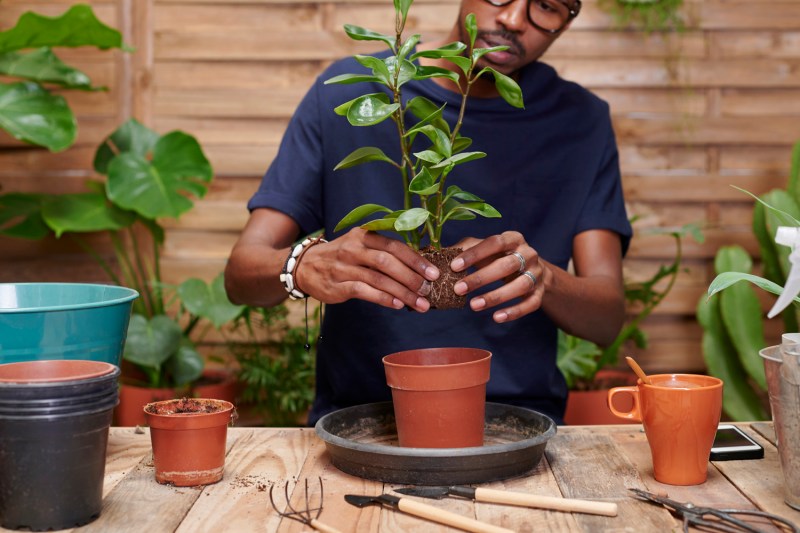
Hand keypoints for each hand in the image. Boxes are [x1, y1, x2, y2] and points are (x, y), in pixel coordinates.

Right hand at [294, 228, 439, 311]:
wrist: (305, 266)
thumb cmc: (342, 258)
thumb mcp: (360, 246)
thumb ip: (384, 253)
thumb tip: (418, 268)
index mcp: (364, 236)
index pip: (394, 246)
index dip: (415, 260)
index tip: (433, 273)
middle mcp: (354, 249)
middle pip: (387, 262)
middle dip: (412, 277)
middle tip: (429, 289)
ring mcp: (344, 267)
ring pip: (378, 279)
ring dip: (402, 292)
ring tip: (420, 303)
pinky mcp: (337, 285)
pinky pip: (364, 291)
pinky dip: (383, 298)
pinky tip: (397, 305)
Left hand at [450, 231, 546, 322]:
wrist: (530, 270)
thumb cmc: (499, 257)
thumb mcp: (484, 249)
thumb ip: (465, 249)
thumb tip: (439, 254)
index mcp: (513, 239)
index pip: (494, 243)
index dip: (474, 254)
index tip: (454, 266)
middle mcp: (529, 254)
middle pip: (508, 265)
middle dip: (482, 278)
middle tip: (458, 289)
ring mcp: (537, 274)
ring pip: (520, 285)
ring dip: (496, 296)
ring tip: (473, 305)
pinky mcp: (540, 293)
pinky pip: (530, 304)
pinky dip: (514, 312)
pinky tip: (496, 318)